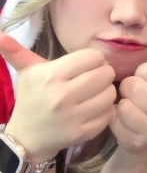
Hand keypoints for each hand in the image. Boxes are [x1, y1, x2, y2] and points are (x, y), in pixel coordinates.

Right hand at [0, 33, 115, 160]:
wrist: (26, 138)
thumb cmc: (31, 99)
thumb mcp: (26, 73)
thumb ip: (17, 51)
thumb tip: (0, 34)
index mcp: (50, 76)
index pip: (92, 57)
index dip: (95, 58)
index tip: (89, 65)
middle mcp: (62, 96)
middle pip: (105, 74)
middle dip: (104, 73)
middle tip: (96, 78)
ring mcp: (73, 117)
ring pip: (110, 94)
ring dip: (107, 91)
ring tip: (97, 92)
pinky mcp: (82, 133)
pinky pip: (108, 115)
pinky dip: (106, 110)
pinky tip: (96, 108)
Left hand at [109, 52, 146, 157]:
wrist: (143, 141)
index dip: (140, 74)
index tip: (145, 83)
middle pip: (134, 86)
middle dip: (127, 88)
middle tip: (132, 96)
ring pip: (124, 105)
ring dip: (120, 105)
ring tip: (128, 110)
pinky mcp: (138, 142)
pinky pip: (115, 121)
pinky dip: (113, 119)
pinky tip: (123, 123)